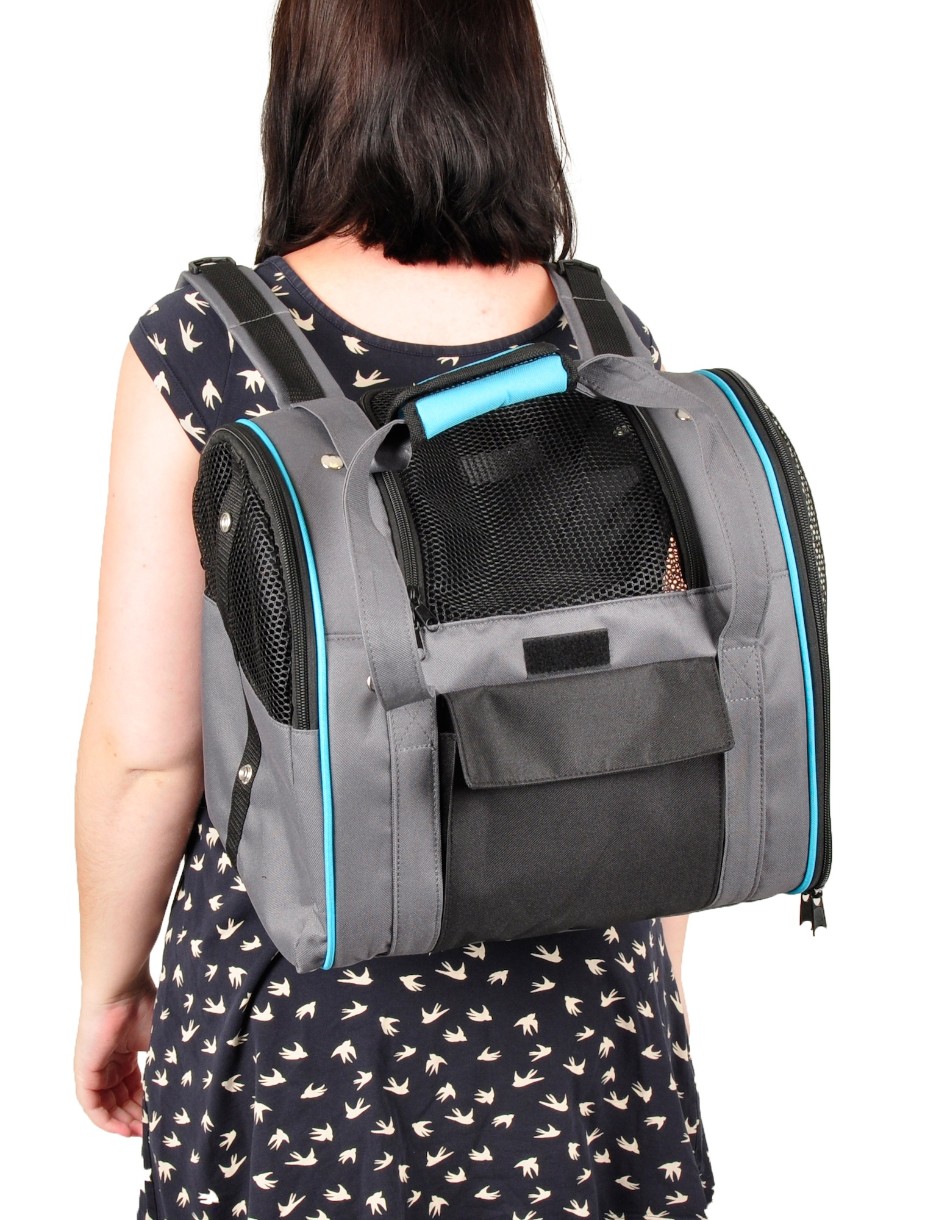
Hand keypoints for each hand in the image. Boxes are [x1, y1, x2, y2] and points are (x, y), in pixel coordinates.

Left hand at [74, 975, 155, 1136]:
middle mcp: (109, 1063)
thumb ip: (164, 1066)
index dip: (146, 1104)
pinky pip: (92, 1105)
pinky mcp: (85, 1072)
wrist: (122, 991)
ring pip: (107, 1105)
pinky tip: (123, 1128)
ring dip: (123, 1121)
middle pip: (121, 1099)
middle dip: (136, 1116)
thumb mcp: (159, 1043)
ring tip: (141, 1132)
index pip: (134, 1087)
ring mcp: (96, 1068)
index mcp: (126, 1053)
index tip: (161, 1116)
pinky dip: (106, 1120)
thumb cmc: (145, 1007)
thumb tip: (181, 1091)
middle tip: (152, 1129)